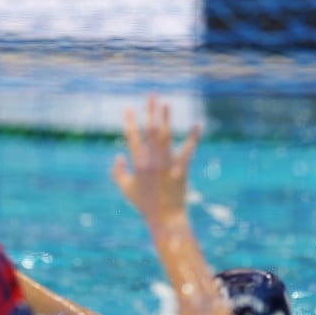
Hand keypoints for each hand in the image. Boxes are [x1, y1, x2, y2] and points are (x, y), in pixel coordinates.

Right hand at [112, 95, 200, 222]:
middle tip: (151, 95)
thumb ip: (117, 172)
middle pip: (150, 130)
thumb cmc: (144, 205)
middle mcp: (151, 161)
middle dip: (150, 111)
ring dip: (166, 118)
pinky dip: (193, 137)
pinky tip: (198, 125)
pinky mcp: (181, 170)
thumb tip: (118, 155)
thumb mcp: (125, 189)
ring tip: (166, 103)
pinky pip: (188, 150)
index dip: (130, 121)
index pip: (132, 137)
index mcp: (137, 164)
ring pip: (166, 136)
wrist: (165, 219)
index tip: (128, 108)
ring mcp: (166, 165)